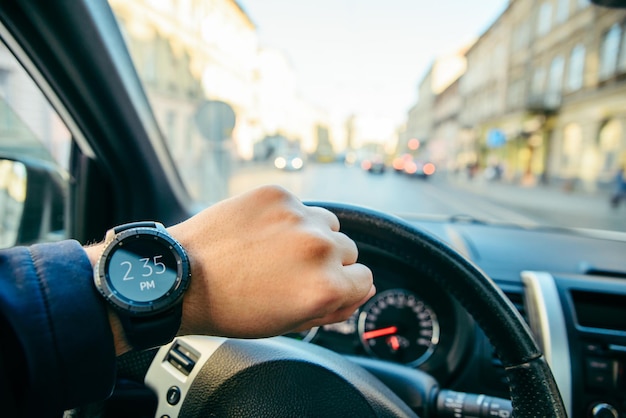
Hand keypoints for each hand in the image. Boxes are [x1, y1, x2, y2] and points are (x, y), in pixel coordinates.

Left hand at [169, 185, 374, 337]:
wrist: (183, 276)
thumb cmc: (232, 308)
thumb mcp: (290, 323)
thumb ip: (335, 307)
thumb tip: (360, 290)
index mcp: (326, 286)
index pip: (365, 279)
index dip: (343, 287)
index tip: (321, 285)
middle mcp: (318, 248)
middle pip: (349, 250)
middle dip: (328, 262)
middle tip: (292, 270)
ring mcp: (298, 216)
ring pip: (328, 224)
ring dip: (312, 235)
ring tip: (277, 249)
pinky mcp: (277, 194)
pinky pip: (300, 206)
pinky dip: (287, 218)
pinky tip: (262, 232)